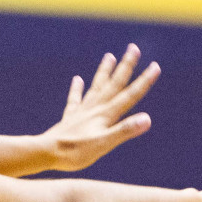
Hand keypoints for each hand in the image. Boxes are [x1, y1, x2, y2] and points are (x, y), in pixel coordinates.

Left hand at [41, 43, 159, 171]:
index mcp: (105, 114)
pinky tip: (77, 79)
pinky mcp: (70, 118)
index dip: (144, 81)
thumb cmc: (75, 152)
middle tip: (133, 48)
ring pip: (96, 86)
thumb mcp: (104, 144)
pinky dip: (77, 88)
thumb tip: (147, 119)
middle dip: (126, 66)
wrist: (46, 153)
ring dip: (104, 71)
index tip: (155, 66)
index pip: (130, 95)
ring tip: (109, 56)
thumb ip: (124, 130)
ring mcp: (82, 111)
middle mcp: (95, 109)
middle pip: (114, 84)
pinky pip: (75, 99)